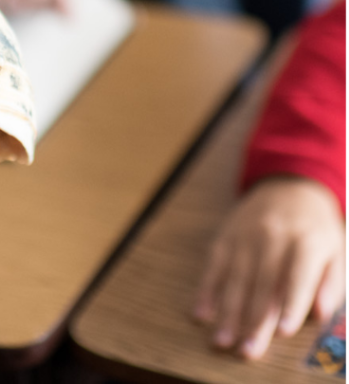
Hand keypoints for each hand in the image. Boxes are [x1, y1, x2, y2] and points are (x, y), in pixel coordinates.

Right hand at [193, 177, 345, 359]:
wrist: (288, 185)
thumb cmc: (316, 226)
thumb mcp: (336, 249)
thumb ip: (331, 282)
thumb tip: (321, 314)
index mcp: (305, 241)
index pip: (297, 275)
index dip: (291, 303)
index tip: (284, 331)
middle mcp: (272, 236)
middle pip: (262, 283)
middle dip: (254, 320)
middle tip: (248, 351)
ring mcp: (244, 236)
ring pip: (235, 278)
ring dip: (227, 312)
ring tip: (223, 340)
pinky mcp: (225, 236)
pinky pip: (213, 265)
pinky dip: (205, 290)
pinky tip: (201, 312)